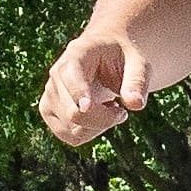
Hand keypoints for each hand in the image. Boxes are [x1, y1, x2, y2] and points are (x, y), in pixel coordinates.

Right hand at [41, 31, 150, 145]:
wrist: (110, 55)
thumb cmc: (125, 57)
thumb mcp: (139, 63)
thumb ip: (138, 81)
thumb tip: (135, 104)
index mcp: (77, 54)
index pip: (71, 77)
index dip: (78, 94)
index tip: (88, 106)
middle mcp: (57, 74)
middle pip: (73, 112)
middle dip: (105, 119)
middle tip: (122, 110)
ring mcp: (50, 94)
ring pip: (72, 130)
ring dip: (99, 127)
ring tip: (110, 108)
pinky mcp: (50, 112)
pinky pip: (70, 137)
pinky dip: (90, 133)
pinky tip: (99, 117)